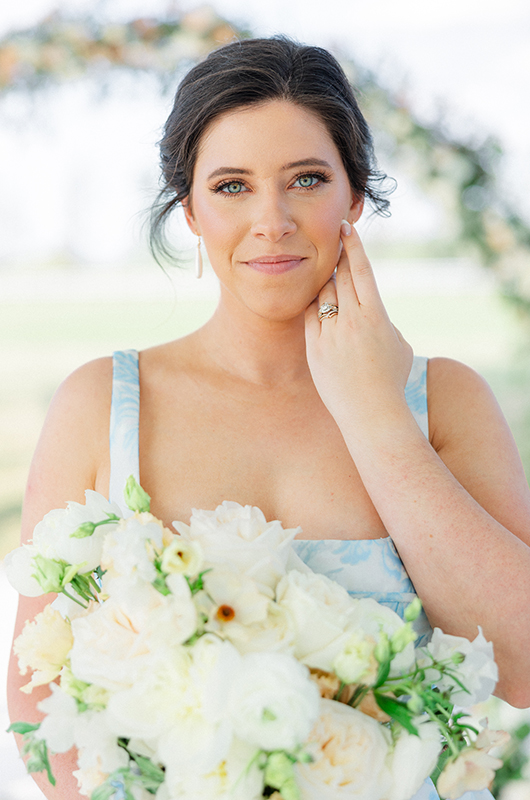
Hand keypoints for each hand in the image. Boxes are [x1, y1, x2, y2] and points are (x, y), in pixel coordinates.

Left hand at [305, 221, 412, 428]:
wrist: (372, 415)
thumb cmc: (391, 381)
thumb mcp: (398, 344)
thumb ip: (383, 320)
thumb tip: (369, 307)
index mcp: (376, 316)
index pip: (361, 271)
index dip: (353, 247)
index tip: (346, 228)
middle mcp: (352, 322)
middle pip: (340, 278)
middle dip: (337, 258)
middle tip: (333, 242)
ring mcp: (331, 335)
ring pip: (323, 296)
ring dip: (325, 284)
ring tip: (327, 276)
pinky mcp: (315, 349)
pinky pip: (310, 317)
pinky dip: (314, 307)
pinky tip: (316, 301)